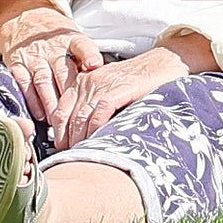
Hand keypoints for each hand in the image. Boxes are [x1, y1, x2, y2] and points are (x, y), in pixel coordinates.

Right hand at [0, 0, 103, 121]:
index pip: (81, 45)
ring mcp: (33, 56)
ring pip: (43, 81)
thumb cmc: (56, 38)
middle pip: (62, 72)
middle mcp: (51, 47)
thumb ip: (85, 61)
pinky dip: (32, 101)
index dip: (89, 54)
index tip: (96, 64)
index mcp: (70, 39)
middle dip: (69, 96)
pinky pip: (24, 83)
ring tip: (59, 121)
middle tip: (76, 117)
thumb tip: (102, 85)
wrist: (25, 20)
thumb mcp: (73, 40)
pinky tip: (40, 114)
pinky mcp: (17, 63)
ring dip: (51, 103)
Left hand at [50, 48, 189, 148]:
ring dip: (79, 139)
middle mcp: (88, 81)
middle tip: (68, 159)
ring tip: (80, 156)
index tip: (61, 149)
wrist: (164, 63)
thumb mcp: (109, 92)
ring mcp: (103, 83)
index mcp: (82, 82)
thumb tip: (82, 136)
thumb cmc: (138, 82)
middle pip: (67, 116)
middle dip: (66, 140)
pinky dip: (96, 128)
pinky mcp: (120, 87)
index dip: (58, 133)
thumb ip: (94, 108)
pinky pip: (101, 110)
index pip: (60, 110)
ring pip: (81, 115)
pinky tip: (96, 141)